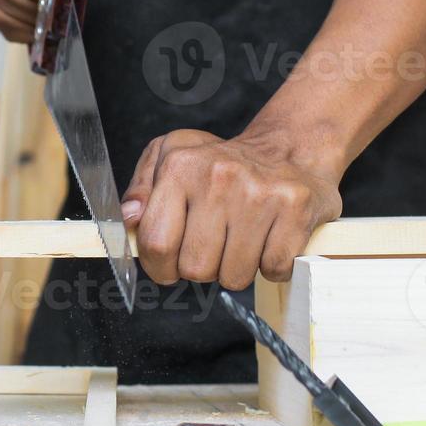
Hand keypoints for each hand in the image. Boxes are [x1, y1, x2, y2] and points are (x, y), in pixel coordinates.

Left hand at [121, 128, 343, 288]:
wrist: (289, 148)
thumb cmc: (222, 162)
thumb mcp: (170, 157)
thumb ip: (142, 189)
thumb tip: (129, 218)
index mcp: (181, 165)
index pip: (156, 242)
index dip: (159, 268)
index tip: (169, 267)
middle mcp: (220, 177)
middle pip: (195, 268)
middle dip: (202, 268)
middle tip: (213, 247)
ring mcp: (260, 193)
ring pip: (234, 277)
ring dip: (237, 269)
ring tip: (242, 240)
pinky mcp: (296, 209)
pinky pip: (272, 270)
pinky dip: (271, 266)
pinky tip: (268, 239)